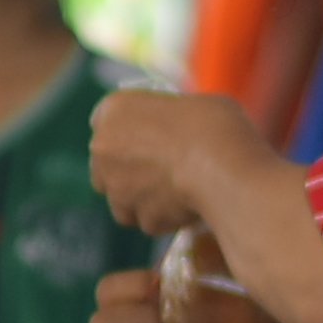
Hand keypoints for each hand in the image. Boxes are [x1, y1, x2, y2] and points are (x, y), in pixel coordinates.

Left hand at [87, 88, 275, 236]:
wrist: (219, 163)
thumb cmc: (212, 123)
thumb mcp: (188, 102)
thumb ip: (168, 118)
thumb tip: (178, 132)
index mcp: (114, 110)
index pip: (106, 120)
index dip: (129, 131)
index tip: (148, 137)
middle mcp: (103, 148)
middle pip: (106, 164)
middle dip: (128, 169)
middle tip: (160, 169)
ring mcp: (116, 188)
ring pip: (122, 199)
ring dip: (141, 198)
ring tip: (174, 192)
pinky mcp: (139, 217)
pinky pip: (150, 220)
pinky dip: (166, 217)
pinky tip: (188, 207)